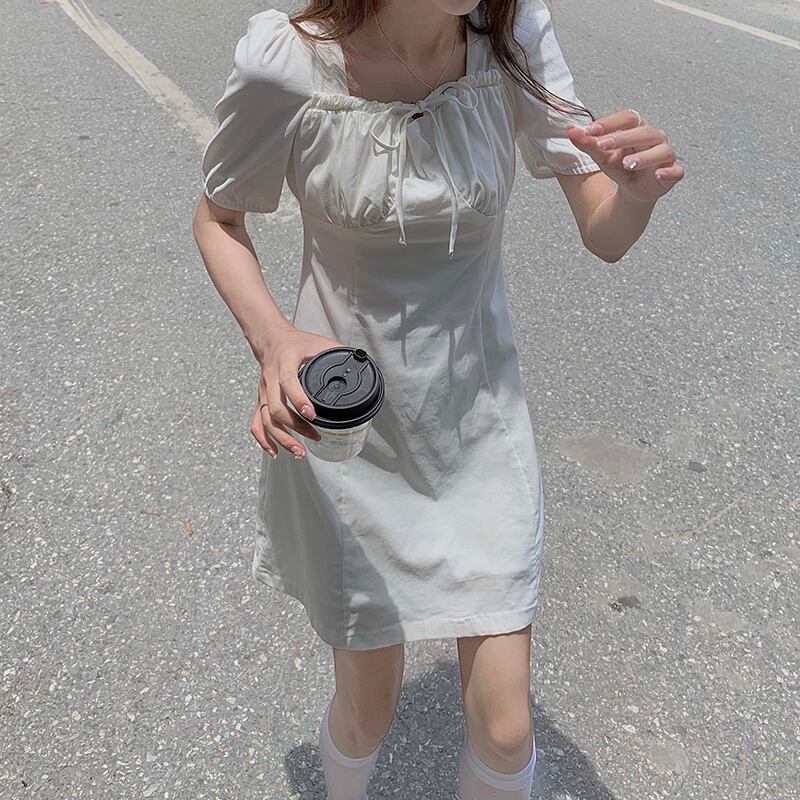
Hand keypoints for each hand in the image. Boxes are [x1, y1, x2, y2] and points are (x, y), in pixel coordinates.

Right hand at [251, 326, 343, 458]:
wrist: (271, 340)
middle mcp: (270, 380)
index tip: (312, 414)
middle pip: (275, 408)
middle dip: (294, 427)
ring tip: (299, 451)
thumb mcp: (317, 342)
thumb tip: (360, 364)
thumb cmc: (296, 343)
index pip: (288, 382)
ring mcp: (264, 392)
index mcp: (284, 363)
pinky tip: (275, 451)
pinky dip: (264, 440)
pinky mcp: (261, 401)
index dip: (299, 399)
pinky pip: (257, 423)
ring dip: (281, 438)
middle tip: (314, 436)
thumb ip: (337, 353)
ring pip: (266, 420)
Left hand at [566, 109, 684, 202]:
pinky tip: (659, 174)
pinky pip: (676, 171)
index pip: (628, 117)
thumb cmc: (621, 167)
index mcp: (638, 128)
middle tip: (603, 145)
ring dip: (644, 156)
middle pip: (644, 132)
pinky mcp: (673, 173)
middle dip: (623, 138)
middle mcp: (655, 138)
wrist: (634, 190)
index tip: (591, 130)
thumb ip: (588, 143)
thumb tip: (570, 130)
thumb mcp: (602, 156)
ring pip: (661, 150)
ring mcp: (666, 155)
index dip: (611, 122)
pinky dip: (669, 172)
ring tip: (627, 163)